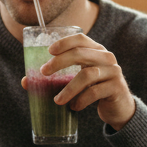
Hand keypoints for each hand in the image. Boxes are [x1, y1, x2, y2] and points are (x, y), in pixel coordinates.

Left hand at [22, 34, 136, 130]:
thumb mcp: (78, 81)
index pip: (80, 39)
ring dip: (68, 89)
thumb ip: (58, 78)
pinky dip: (81, 100)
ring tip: (57, 100)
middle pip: (80, 54)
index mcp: (96, 51)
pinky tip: (74, 107)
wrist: (120, 108)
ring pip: (87, 75)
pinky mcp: (116, 88)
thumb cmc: (95, 91)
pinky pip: (95, 92)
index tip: (49, 51)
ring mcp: (113, 72)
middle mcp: (106, 58)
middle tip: (44, 73)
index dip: (64, 42)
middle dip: (59, 62)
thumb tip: (26, 82)